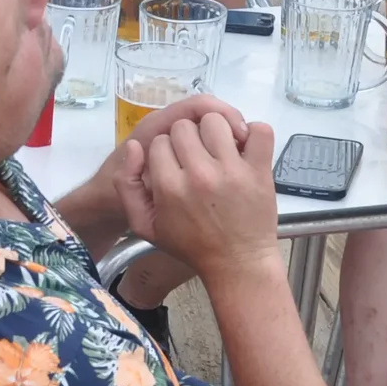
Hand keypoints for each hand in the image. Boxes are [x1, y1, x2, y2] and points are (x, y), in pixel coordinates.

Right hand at [107, 93, 249, 242]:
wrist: (237, 264)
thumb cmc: (191, 246)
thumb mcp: (145, 225)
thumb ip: (127, 186)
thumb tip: (134, 146)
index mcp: (170, 187)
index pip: (160, 141)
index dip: (165, 151)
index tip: (175, 166)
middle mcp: (199, 174)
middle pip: (184, 127)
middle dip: (186, 139)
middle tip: (196, 158)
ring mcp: (232, 170)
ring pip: (215, 121)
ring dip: (215, 131)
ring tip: (218, 150)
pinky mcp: (259, 171)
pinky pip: (258, 131)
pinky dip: (252, 132)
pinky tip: (244, 146)